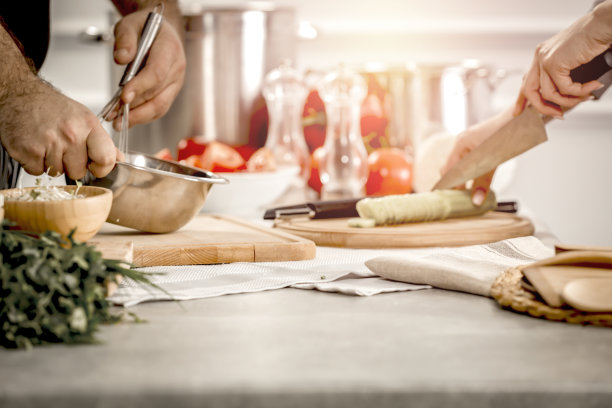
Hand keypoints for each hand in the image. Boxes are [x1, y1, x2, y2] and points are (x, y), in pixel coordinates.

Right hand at [0, 79, 118, 178]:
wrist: (20, 94)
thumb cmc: (52, 107)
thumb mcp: (84, 119)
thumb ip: (103, 142)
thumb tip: (120, 160)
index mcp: (88, 125)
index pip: (106, 159)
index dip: (101, 168)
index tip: (94, 165)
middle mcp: (70, 134)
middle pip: (79, 172)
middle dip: (71, 165)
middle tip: (62, 148)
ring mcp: (48, 143)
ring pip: (58, 173)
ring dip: (52, 163)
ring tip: (47, 144)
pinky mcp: (27, 151)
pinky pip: (38, 171)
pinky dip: (35, 163)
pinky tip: (35, 146)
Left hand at [111, 6, 185, 128]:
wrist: (162, 31)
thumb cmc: (146, 28)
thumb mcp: (130, 23)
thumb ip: (125, 39)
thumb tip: (121, 59)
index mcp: (169, 49)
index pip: (156, 73)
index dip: (140, 87)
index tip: (123, 97)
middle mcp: (177, 69)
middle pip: (158, 95)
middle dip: (135, 108)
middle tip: (113, 115)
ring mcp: (176, 83)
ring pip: (160, 106)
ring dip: (138, 117)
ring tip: (117, 122)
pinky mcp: (170, 92)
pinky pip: (159, 108)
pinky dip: (143, 115)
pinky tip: (127, 119)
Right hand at [440, 107, 513, 204]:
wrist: (521, 116)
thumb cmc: (508, 133)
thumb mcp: (494, 161)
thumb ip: (483, 182)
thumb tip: (476, 201)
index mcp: (461, 144)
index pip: (448, 171)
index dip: (448, 186)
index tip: (448, 199)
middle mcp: (461, 142)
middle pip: (450, 168)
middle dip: (453, 184)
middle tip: (456, 199)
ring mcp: (467, 142)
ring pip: (458, 165)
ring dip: (461, 178)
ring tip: (465, 194)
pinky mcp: (475, 143)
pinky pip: (466, 160)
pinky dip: (468, 172)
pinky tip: (473, 181)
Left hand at [514, 0, 611, 117]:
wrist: (602, 25)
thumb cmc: (592, 39)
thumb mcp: (570, 59)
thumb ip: (561, 74)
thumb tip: (561, 94)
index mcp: (541, 54)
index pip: (526, 80)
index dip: (521, 99)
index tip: (518, 112)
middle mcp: (540, 55)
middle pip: (529, 90)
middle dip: (542, 107)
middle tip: (558, 115)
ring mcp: (545, 59)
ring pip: (548, 93)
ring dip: (568, 101)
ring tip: (585, 98)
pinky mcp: (554, 63)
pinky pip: (565, 88)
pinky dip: (579, 92)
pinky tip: (592, 87)